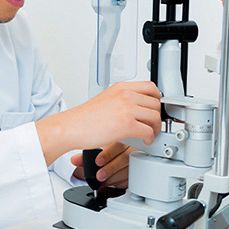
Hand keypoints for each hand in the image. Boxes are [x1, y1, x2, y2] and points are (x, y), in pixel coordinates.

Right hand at [36, 81, 161, 164]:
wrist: (71, 127)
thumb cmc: (84, 118)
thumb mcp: (106, 99)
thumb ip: (122, 99)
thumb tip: (135, 107)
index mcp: (121, 87)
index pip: (151, 87)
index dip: (157, 99)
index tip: (156, 108)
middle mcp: (126, 94)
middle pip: (155, 102)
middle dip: (157, 116)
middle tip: (153, 125)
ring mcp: (127, 108)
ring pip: (155, 117)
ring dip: (155, 128)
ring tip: (149, 134)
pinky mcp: (127, 124)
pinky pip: (148, 131)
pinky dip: (150, 138)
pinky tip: (144, 141)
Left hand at [72, 142, 136, 188]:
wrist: (118, 151)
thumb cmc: (109, 150)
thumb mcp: (97, 149)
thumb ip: (85, 156)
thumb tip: (74, 160)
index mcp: (122, 137)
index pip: (118, 144)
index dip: (108, 154)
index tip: (98, 161)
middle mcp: (132, 147)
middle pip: (125, 157)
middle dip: (111, 168)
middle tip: (99, 176)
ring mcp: (138, 159)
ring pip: (130, 169)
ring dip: (115, 178)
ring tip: (103, 181)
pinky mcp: (139, 171)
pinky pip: (132, 178)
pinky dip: (122, 182)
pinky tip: (113, 183)